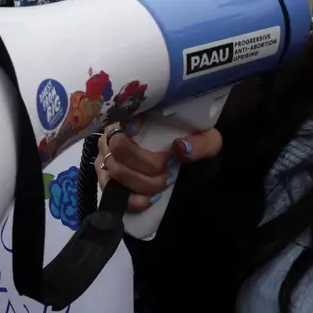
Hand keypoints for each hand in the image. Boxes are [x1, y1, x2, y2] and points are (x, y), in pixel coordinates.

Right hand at [95, 124, 221, 211]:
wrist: (184, 159)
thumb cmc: (191, 143)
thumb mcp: (207, 140)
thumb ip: (201, 143)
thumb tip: (180, 147)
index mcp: (137, 113)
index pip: (121, 114)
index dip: (129, 125)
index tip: (142, 132)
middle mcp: (114, 131)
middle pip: (118, 148)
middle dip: (147, 165)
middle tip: (166, 170)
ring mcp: (105, 154)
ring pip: (115, 170)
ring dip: (143, 182)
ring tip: (161, 183)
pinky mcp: (105, 177)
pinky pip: (110, 190)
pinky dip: (132, 199)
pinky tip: (148, 199)